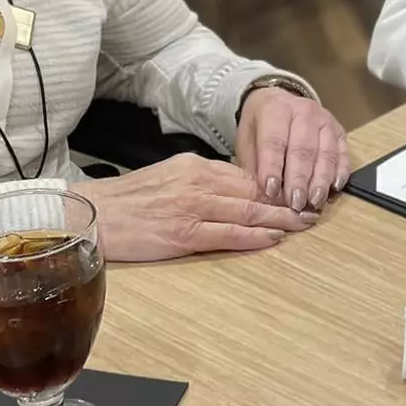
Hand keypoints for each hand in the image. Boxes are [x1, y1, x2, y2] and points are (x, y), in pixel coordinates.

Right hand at [71, 153, 314, 261]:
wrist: (93, 215)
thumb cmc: (129, 201)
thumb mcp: (168, 178)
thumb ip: (200, 183)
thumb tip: (234, 192)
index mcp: (194, 167)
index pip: (244, 177)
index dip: (274, 188)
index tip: (295, 195)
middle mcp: (196, 182)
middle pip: (252, 193)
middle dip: (286, 203)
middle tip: (312, 211)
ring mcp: (191, 208)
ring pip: (247, 211)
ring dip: (279, 219)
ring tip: (303, 225)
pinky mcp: (183, 234)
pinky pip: (228, 234)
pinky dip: (254, 236)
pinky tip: (272, 238)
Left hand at [236, 84, 351, 211]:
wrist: (276, 104)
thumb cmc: (260, 129)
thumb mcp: (247, 143)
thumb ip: (256, 168)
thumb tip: (266, 197)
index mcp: (275, 110)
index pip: (274, 142)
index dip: (273, 168)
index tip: (271, 192)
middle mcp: (303, 111)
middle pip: (303, 150)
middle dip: (299, 180)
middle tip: (296, 203)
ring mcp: (324, 120)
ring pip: (325, 153)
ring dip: (321, 181)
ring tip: (315, 202)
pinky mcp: (339, 131)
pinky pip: (343, 154)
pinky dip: (340, 172)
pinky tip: (334, 188)